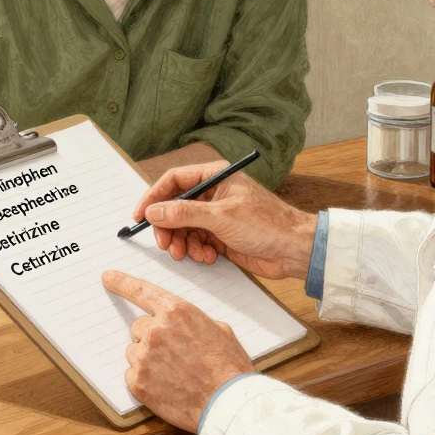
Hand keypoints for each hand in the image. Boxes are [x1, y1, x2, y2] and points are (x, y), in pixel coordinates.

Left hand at [102, 270, 253, 432]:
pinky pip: (132, 374)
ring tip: (174, 374)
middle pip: (138, 327)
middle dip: (151, 337)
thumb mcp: (220, 331)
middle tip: (174, 354)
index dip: (122, 283)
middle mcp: (156, 330)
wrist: (227, 404)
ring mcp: (144, 357)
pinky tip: (167, 387)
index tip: (108, 277)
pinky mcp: (137, 382)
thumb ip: (193, 321)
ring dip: (147, 359)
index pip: (142, 292)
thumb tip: (184, 325)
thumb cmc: (229, 369)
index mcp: (177, 312)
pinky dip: (145, 380)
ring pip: (134, 351)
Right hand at [130, 162, 317, 280]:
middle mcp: (214, 194)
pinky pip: (197, 242)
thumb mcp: (221, 216)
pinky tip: (209, 257)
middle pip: (175, 207)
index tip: (140, 216)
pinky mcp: (221, 236)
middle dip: (168, 227)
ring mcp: (217, 216)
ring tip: (190, 255)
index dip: (153, 197)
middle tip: (166, 245)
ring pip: (184, 227)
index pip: (174, 181)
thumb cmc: (267, 224)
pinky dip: (197, 251)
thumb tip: (154, 211)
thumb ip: (184, 212)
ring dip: (182, 243)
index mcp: (215, 177)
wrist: (294, 251)